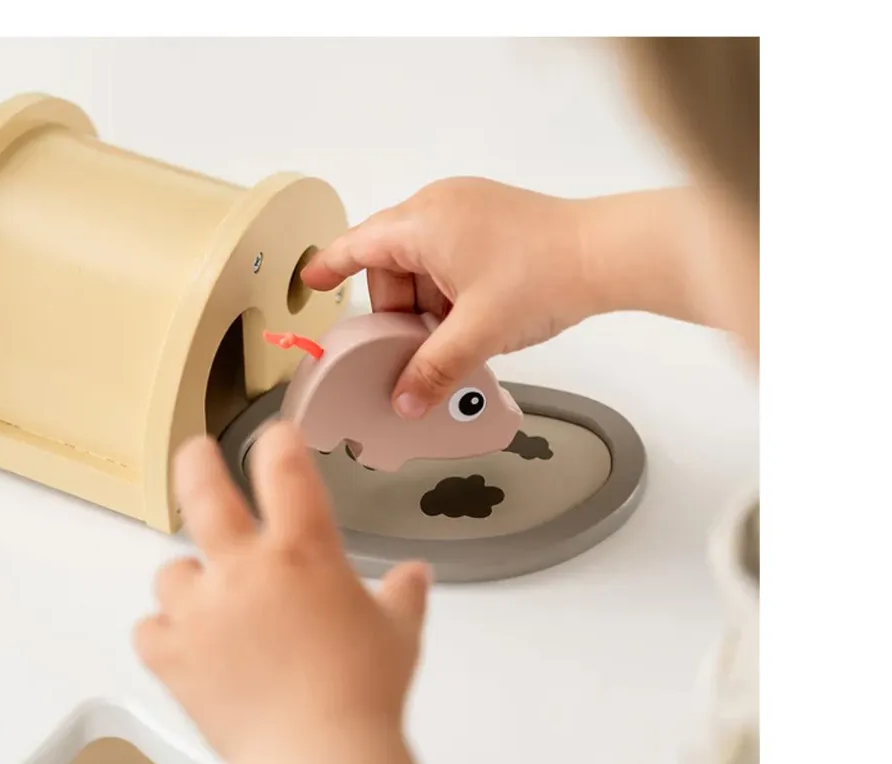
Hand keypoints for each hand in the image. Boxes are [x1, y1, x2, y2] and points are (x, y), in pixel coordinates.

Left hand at [135, 421, 430, 763]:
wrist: (318, 756)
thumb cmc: (364, 694)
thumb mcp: (398, 634)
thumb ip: (403, 596)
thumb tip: (415, 576)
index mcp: (303, 552)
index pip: (284, 468)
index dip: (277, 442)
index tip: (275, 437)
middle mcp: (244, 569)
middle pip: (204, 491)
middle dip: (197, 462)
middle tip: (195, 452)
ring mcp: (202, 610)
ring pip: (171, 571)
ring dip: (188, 581)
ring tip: (207, 603)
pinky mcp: (172, 654)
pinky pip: (150, 628)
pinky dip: (165, 634)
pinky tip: (186, 647)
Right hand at [300, 177, 588, 418]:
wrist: (607, 254)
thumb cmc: (546, 273)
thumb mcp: (478, 332)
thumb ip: (432, 370)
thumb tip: (405, 399)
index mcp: (422, 222)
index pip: (357, 246)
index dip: (329, 266)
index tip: (311, 280)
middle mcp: (439, 206)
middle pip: (392, 266)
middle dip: (399, 311)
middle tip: (415, 348)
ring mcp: (468, 210)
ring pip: (423, 266)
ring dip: (429, 306)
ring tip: (456, 336)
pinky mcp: (491, 221)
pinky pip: (450, 259)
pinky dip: (451, 293)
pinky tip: (473, 320)